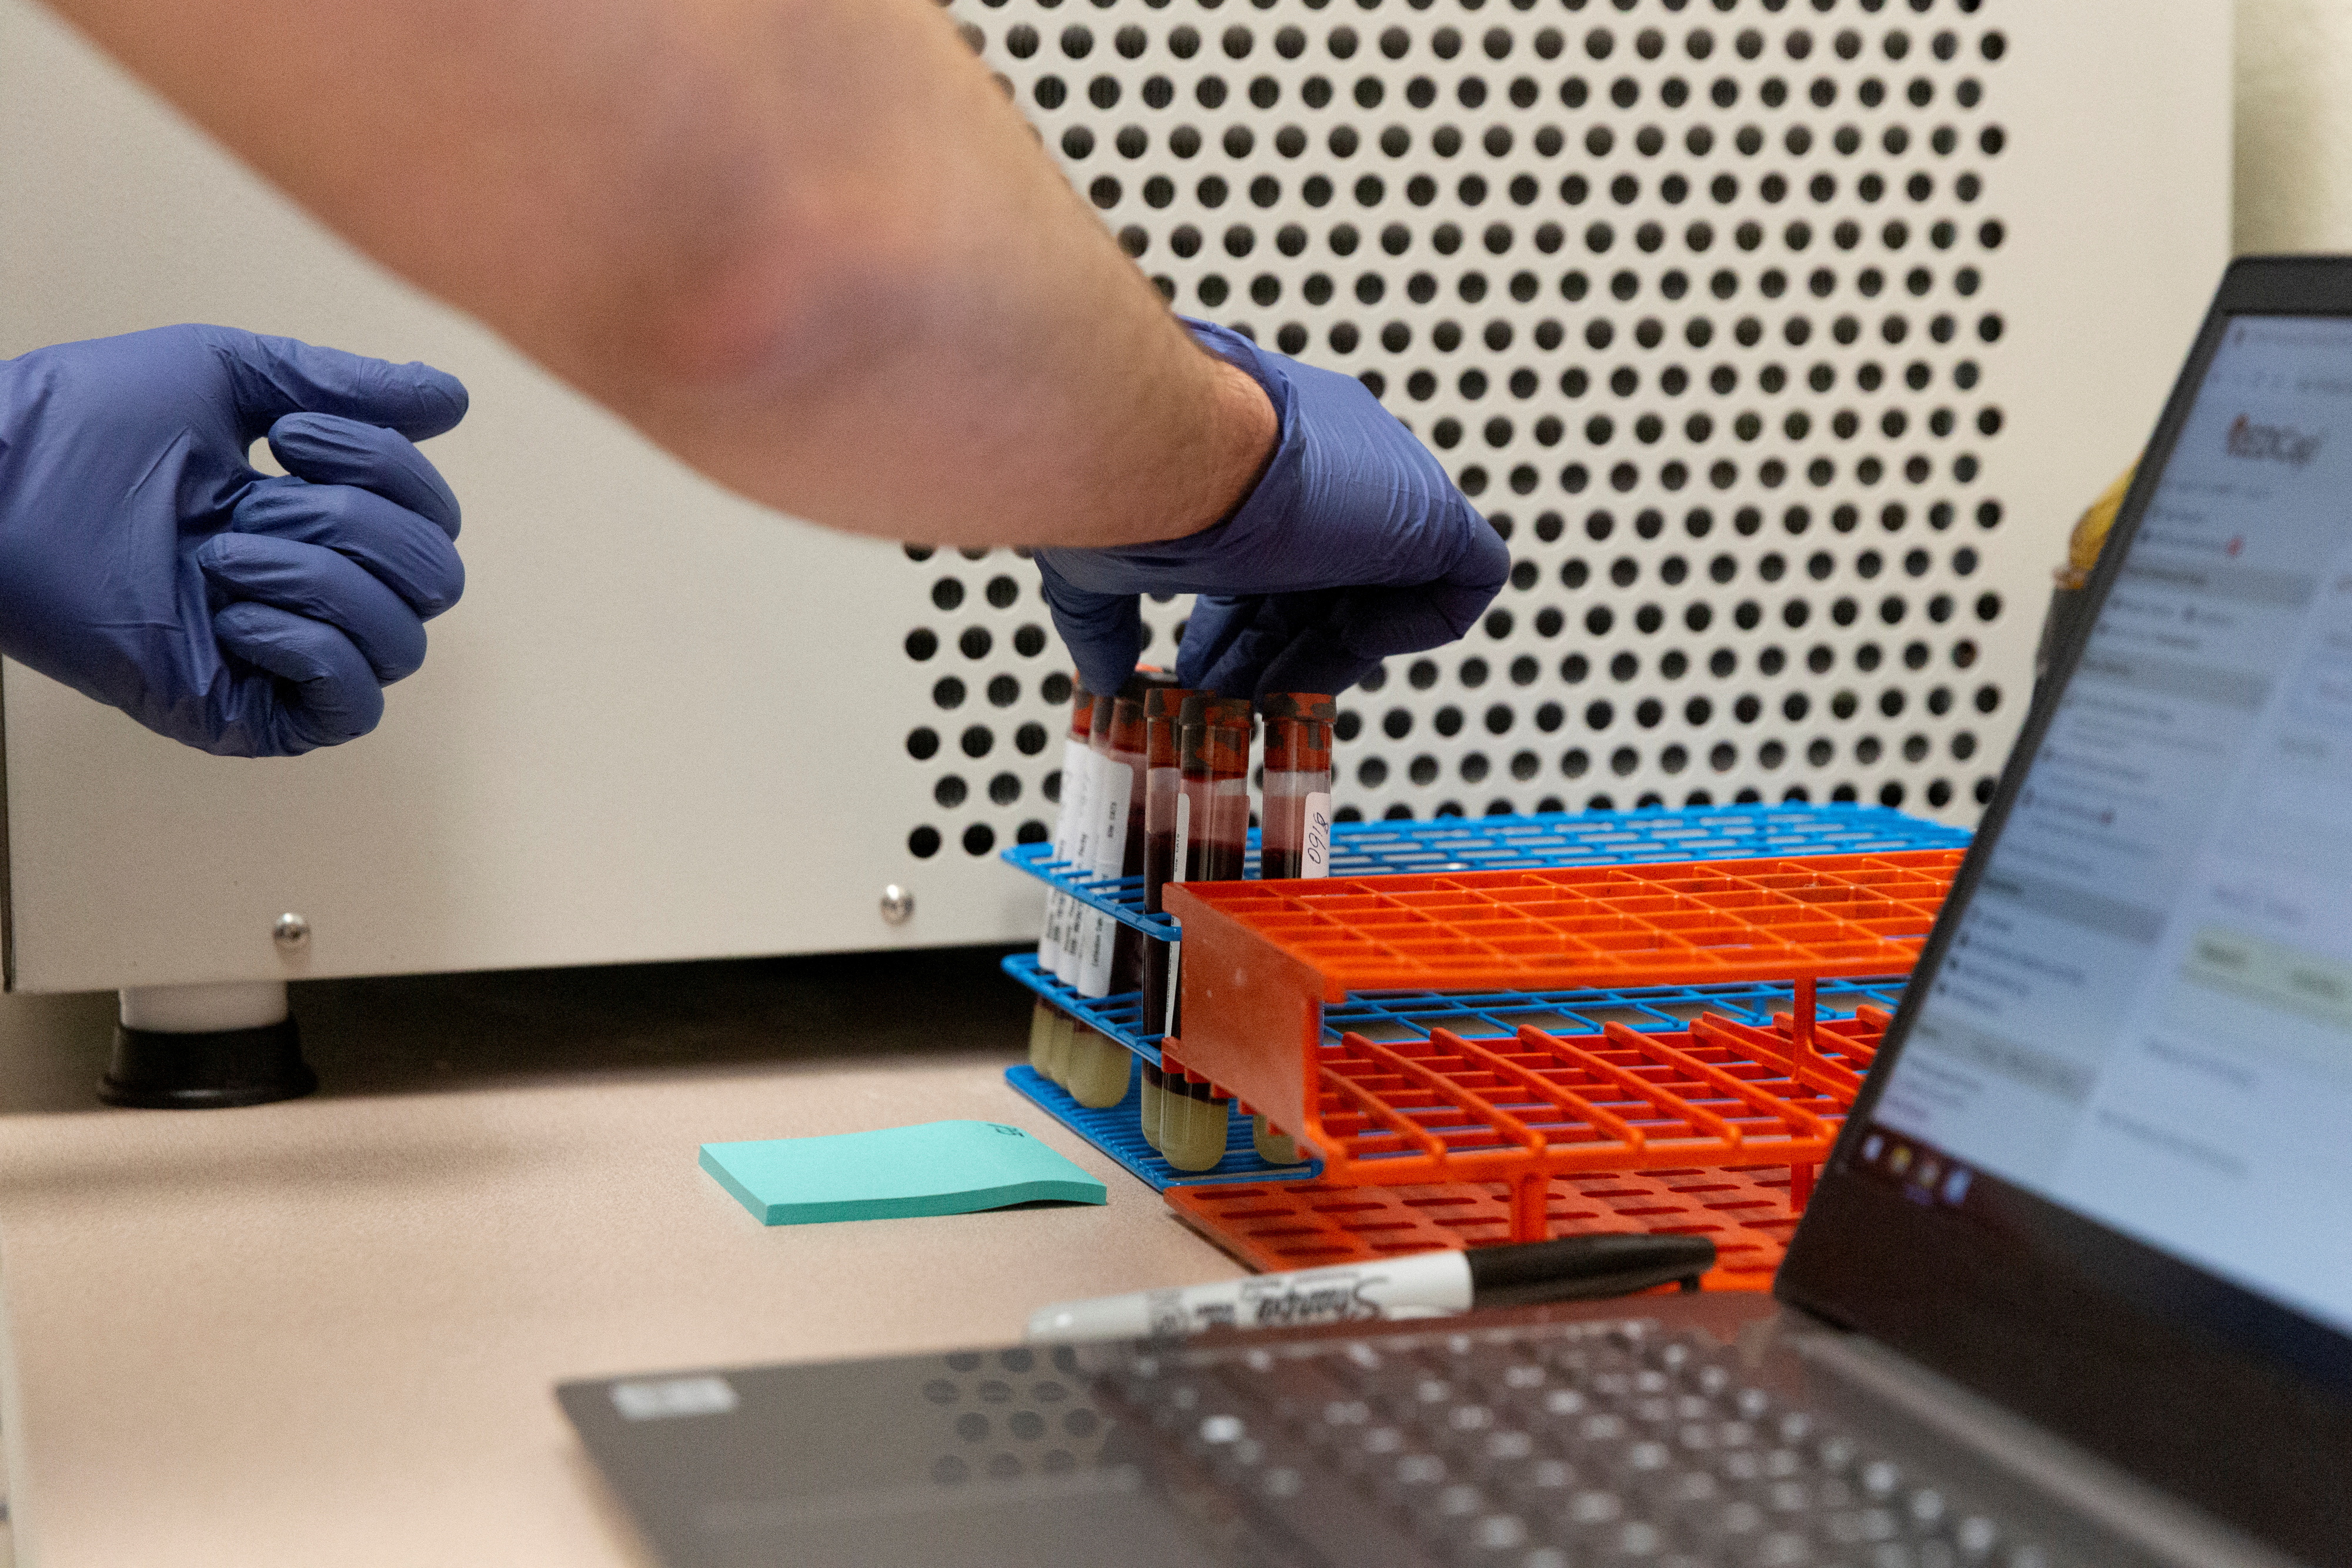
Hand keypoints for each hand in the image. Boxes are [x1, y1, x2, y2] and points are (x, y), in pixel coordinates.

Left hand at [0, 326, 467, 755]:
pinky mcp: (251, 714)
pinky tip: (237, 613)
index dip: (387, 466)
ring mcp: (287, 657)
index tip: (286, 435)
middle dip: (349, 523)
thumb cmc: (86, 425)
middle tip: (247, 504)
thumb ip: (348, 384)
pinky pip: (354, 707)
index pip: (433, 518)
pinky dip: (315, 650)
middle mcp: (317, 593)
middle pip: (437, 578)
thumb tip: (457, 401)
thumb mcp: (233, 375)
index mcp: (321, 520)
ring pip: (403, 642)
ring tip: (220, 556)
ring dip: (320, 580)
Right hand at [1034, 319, 1507, 698]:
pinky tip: (1336, 652)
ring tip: (1263, 703)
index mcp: (1257, 456)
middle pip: (1323, 580)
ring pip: (1382, 589)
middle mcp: (1326, 460)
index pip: (1274, 554)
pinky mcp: (1431, 513)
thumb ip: (1104, 620)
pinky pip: (1462, 583)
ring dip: (1325, 657)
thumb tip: (1100, 673)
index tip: (1203, 674)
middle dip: (1274, 651)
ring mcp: (1383, 482)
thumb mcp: (1103, 565)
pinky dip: (1408, 631)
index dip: (1241, 625)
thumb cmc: (1120, 485)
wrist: (1154, 446)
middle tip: (1228, 701)